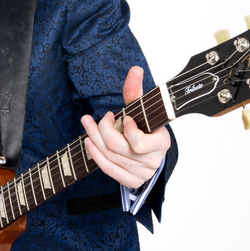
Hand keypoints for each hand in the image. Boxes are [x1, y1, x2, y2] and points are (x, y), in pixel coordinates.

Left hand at [81, 66, 170, 188]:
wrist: (149, 150)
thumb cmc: (145, 127)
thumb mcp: (142, 109)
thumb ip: (136, 91)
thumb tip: (135, 69)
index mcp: (161, 143)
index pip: (138, 141)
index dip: (125, 128)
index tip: (123, 117)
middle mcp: (152, 161)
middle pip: (116, 147)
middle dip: (102, 128)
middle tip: (98, 118)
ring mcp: (141, 173)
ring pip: (109, 155)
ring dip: (94, 137)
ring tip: (88, 123)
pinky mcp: (131, 181)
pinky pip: (108, 169)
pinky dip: (95, 154)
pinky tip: (88, 141)